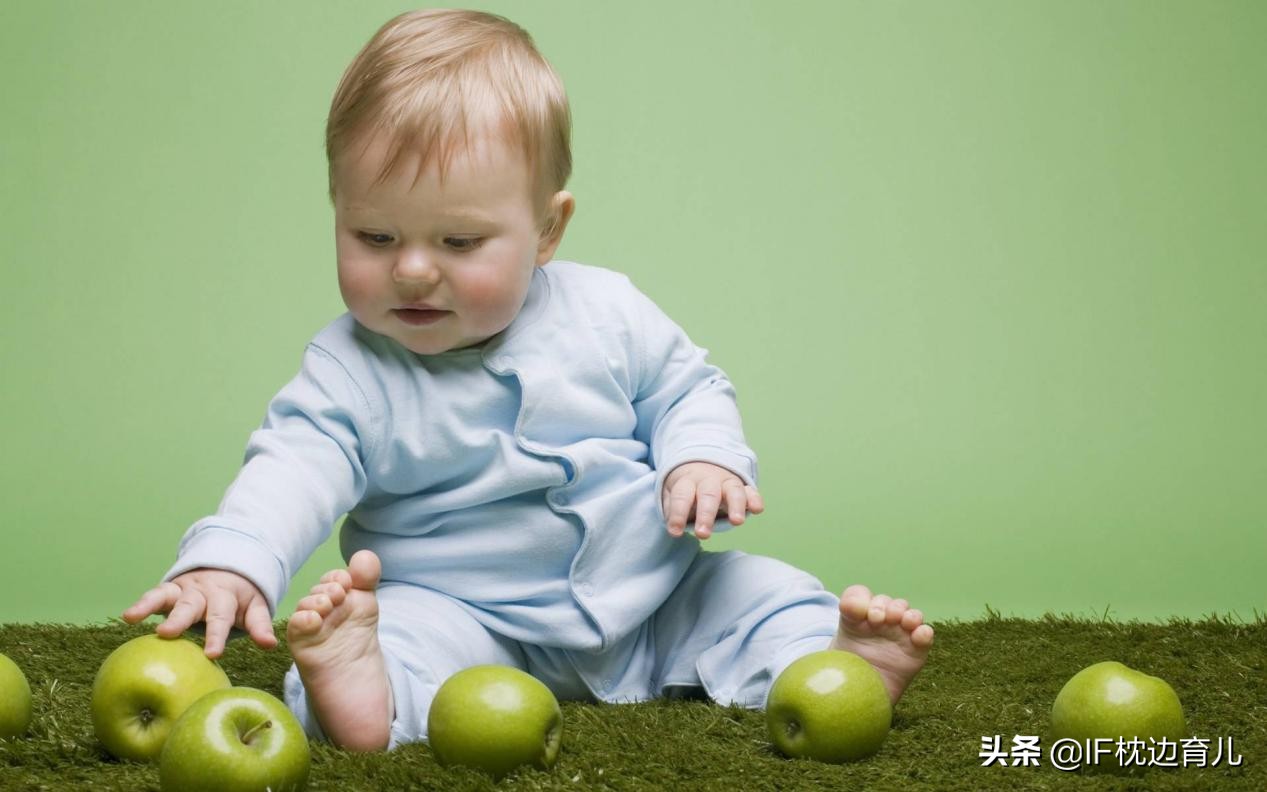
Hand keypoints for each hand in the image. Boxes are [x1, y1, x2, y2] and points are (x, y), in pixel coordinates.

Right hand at [122, 568, 277, 658]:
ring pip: (166, 596)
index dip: (217, 636)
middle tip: (166, 633)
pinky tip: (128, 616)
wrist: (228, 568)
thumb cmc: (239, 598)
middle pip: (190, 606)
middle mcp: (202, 593)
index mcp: (225, 599)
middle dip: (179, 619)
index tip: (212, 654)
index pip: (222, 618)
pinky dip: (141, 604)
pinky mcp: (169, 590)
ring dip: (149, 605)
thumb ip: (259, 625)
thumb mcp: (254, 607)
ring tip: (132, 616)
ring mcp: (183, 590)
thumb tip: (271, 645)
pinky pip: (153, 595)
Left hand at [662, 461, 763, 539]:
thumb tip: (672, 524)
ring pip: (733, 491)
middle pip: (708, 495)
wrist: (702, 463)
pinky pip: (751, 491)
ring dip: (736, 506)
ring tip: (737, 522)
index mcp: (688, 482)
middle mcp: (708, 481)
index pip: (682, 497)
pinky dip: (755, 499)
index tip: (675, 532)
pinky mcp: (743, 488)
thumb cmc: (687, 488)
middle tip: (702, 534)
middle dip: (706, 515)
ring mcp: (727, 483)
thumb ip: (672, 507)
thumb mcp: (673, 493)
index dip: (678, 514)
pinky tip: (757, 509)